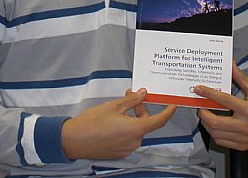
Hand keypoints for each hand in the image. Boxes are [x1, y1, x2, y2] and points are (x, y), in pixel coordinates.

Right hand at [61, 88, 176, 159]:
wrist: (74, 140)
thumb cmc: (91, 123)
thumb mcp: (113, 106)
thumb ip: (132, 100)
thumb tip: (143, 94)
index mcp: (136, 129)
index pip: (160, 121)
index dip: (168, 112)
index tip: (173, 105)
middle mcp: (134, 142)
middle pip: (145, 123)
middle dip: (141, 109)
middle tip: (131, 96)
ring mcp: (127, 149)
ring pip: (136, 131)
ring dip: (132, 119)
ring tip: (119, 109)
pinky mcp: (120, 153)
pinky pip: (128, 139)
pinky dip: (126, 129)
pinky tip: (114, 122)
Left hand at [195, 61, 247, 150]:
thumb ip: (240, 77)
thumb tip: (231, 64)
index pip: (224, 100)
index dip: (209, 93)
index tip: (199, 89)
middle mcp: (246, 126)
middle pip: (215, 122)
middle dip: (203, 113)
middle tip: (201, 106)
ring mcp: (243, 138)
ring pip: (216, 134)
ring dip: (207, 124)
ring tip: (206, 115)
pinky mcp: (243, 145)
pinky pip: (222, 142)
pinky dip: (214, 134)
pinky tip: (214, 126)